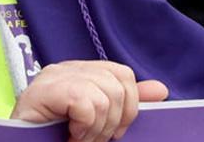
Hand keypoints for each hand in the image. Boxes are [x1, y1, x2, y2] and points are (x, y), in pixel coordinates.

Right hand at [10, 61, 166, 141]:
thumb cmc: (55, 136)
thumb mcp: (98, 121)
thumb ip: (125, 104)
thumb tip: (160, 90)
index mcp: (79, 72)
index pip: (122, 74)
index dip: (128, 107)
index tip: (113, 132)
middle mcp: (65, 68)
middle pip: (117, 84)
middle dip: (113, 121)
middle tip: (93, 138)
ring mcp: (52, 78)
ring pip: (104, 96)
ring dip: (96, 129)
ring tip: (80, 138)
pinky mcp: (43, 91)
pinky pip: (85, 103)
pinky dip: (84, 127)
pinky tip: (70, 136)